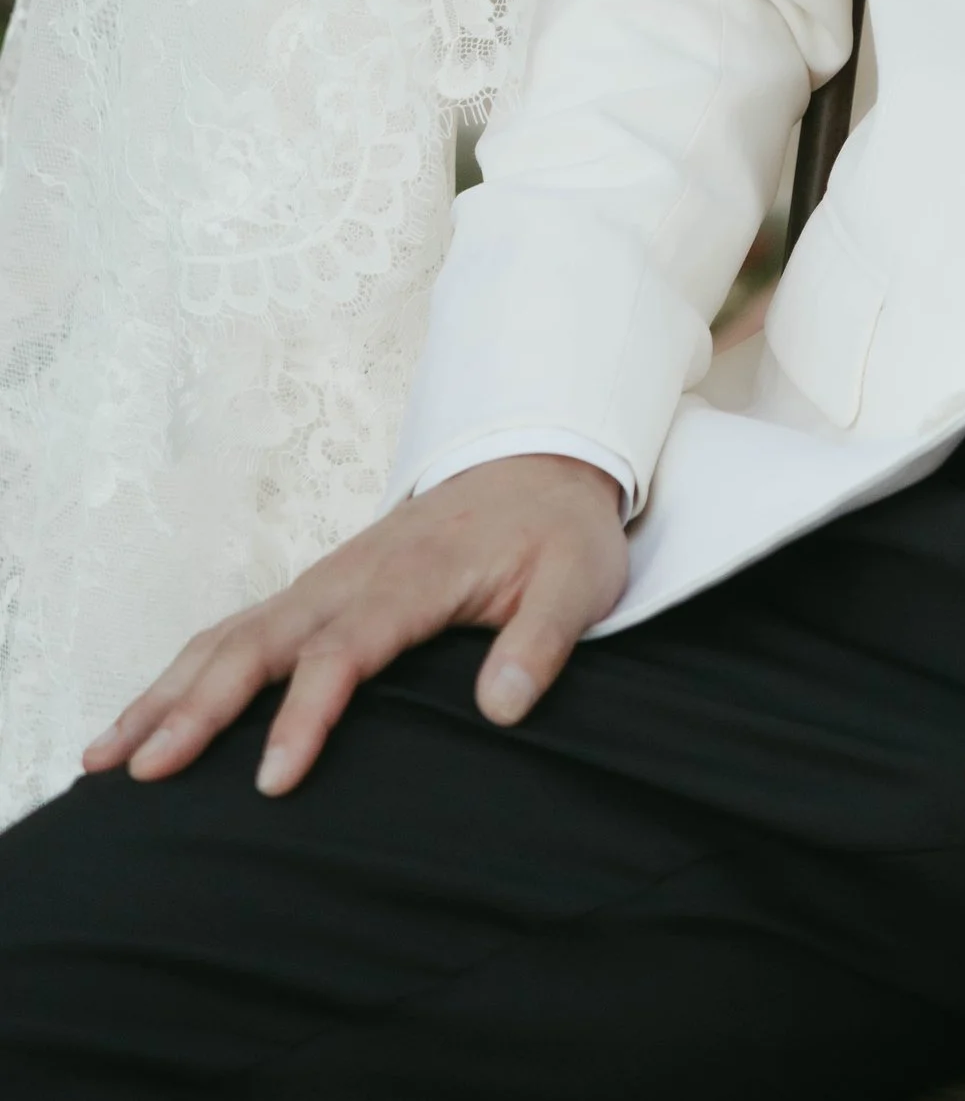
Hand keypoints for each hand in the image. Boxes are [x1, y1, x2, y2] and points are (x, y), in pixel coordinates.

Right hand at [82, 453, 628, 796]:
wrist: (545, 464)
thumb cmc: (560, 533)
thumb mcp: (579, 580)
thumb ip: (543, 641)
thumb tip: (504, 709)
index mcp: (417, 576)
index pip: (348, 648)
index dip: (306, 713)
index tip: (273, 779)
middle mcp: (356, 575)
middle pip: (263, 640)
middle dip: (199, 706)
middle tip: (146, 769)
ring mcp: (329, 580)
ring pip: (233, 634)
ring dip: (169, 691)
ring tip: (106, 758)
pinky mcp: (320, 590)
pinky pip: (239, 629)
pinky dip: (182, 672)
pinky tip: (142, 721)